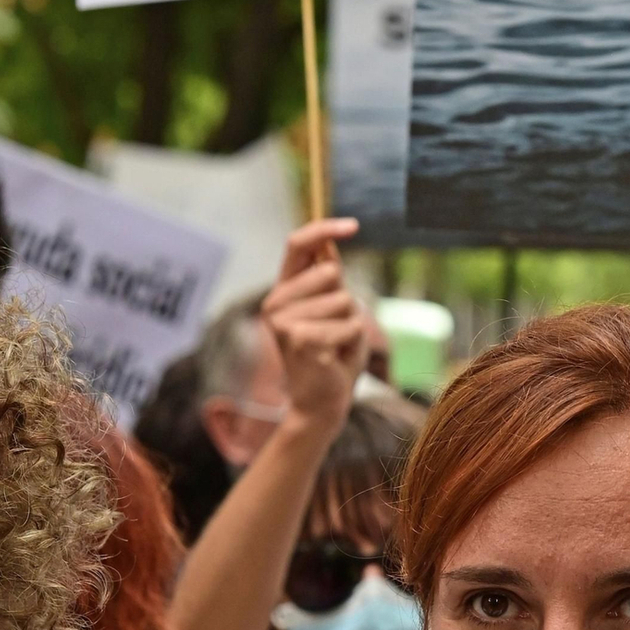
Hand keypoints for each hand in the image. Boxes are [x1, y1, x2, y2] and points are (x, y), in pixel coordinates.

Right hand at [260, 220, 369, 436]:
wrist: (322, 403)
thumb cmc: (333, 356)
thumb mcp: (336, 310)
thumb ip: (329, 278)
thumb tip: (329, 244)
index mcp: (284, 289)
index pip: (297, 244)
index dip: (325, 229)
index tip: (354, 225)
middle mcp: (276, 301)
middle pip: (331, 272)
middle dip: (347, 300)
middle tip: (335, 330)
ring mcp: (283, 320)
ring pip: (344, 300)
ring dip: (352, 324)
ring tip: (335, 346)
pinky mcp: (299, 339)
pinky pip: (349, 325)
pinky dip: (353, 341)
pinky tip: (335, 358)